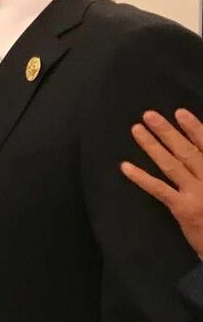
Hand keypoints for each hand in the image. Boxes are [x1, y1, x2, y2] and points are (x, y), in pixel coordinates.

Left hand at [121, 108, 202, 257]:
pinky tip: (125, 167)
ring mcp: (196, 194)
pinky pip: (159, 189)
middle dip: (167, 131)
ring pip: (171, 165)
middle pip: (187, 151)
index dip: (194, 128)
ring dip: (152, 146)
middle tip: (149, 115)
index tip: (179, 113)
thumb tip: (199, 148)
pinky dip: (141, 177)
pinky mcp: (183, 209)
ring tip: (137, 130)